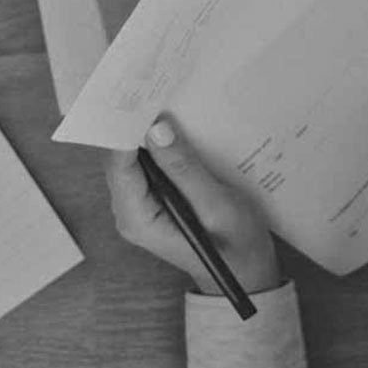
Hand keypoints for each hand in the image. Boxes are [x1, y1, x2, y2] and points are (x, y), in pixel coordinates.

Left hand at [106, 116, 283, 295]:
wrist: (248, 274)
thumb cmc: (236, 247)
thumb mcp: (217, 206)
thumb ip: (185, 170)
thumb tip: (156, 130)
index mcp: (138, 219)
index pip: (119, 163)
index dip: (128, 128)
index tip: (144, 98)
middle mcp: (130, 213)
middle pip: (122, 158)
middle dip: (138, 128)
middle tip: (159, 92)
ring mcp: (140, 207)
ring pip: (135, 159)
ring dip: (151, 135)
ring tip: (169, 104)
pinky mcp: (154, 201)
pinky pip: (149, 167)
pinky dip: (161, 148)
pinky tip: (178, 130)